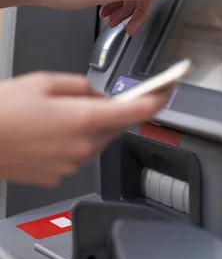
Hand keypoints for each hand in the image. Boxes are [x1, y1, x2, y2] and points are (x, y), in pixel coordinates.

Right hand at [0, 72, 172, 186]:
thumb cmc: (3, 110)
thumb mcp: (45, 82)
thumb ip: (81, 86)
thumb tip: (99, 95)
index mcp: (82, 119)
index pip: (135, 111)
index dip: (157, 99)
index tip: (168, 90)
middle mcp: (81, 146)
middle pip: (117, 127)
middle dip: (116, 111)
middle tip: (103, 96)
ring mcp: (70, 164)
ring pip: (99, 141)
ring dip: (95, 126)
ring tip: (65, 112)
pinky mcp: (58, 176)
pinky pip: (80, 154)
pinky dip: (76, 141)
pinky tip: (53, 130)